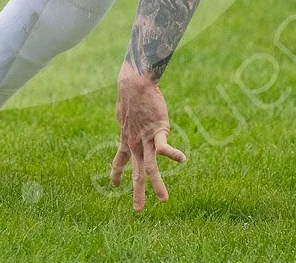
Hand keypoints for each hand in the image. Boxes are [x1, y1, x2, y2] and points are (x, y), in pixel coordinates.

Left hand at [110, 66, 186, 211]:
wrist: (134, 84)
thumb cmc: (130, 93)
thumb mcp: (126, 110)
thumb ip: (129, 118)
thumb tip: (128, 111)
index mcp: (126, 139)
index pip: (119, 160)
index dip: (116, 174)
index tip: (114, 185)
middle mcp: (135, 144)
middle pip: (136, 172)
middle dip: (137, 192)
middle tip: (138, 211)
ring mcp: (146, 139)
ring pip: (151, 166)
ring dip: (157, 184)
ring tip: (163, 199)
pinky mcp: (157, 130)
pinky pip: (165, 146)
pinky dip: (173, 154)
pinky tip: (182, 160)